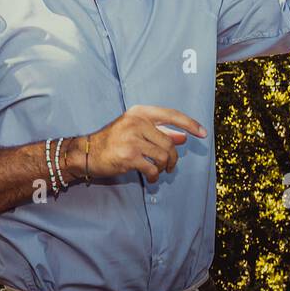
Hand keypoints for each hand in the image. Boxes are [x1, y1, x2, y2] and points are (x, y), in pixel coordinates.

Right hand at [84, 105, 205, 181]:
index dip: (189, 124)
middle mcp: (136, 122)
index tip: (203, 133)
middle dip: (172, 158)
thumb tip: (183, 138)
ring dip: (163, 168)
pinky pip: (152, 168)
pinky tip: (149, 178)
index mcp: (139, 112)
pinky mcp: (128, 156)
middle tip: (169, 166)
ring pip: (162, 156)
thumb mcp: (135, 130)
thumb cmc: (113, 141)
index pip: (171, 114)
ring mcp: (132, 139)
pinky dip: (154, 176)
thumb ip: (159, 132)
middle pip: (168, 142)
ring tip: (158, 171)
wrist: (86, 152)